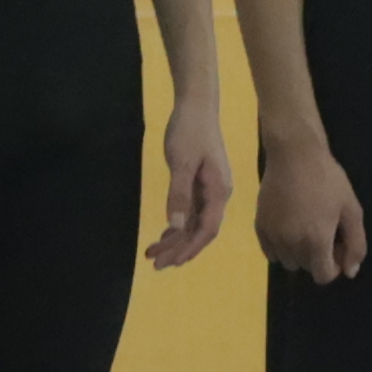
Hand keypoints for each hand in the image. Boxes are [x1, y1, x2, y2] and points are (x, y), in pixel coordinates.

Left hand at [148, 97, 235, 270]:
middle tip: (155, 265)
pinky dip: (177, 225)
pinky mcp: (200, 183)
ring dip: (175, 240)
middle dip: (179, 249)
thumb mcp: (181, 163)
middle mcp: (217, 194)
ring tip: (152, 254)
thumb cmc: (189, 131)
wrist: (196, 106)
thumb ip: (179, 195)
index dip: (191, 248)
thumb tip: (177, 226)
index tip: (173, 262)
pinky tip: (163, 236)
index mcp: (219, 191)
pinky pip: (190, 212)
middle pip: (200, 230)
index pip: (208, 228)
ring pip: (193, 223)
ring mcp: (209, 189)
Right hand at [256, 126, 365, 283]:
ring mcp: (272, 236)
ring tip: (305, 227)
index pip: (323, 276)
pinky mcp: (259, 227)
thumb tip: (350, 272)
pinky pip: (271, 252)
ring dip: (298, 253)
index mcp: (316, 241)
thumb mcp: (352, 209)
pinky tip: (289, 225)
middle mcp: (291, 244)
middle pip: (306, 268)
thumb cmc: (328, 180)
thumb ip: (355, 244)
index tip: (337, 246)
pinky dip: (281, 246)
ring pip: (287, 262)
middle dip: (317, 257)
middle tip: (323, 230)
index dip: (334, 266)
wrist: (294, 155)